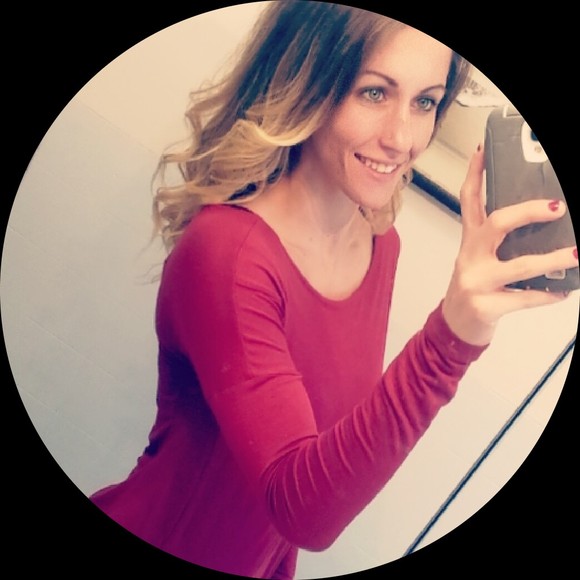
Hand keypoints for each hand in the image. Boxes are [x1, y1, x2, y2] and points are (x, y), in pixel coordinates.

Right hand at [442, 145, 577, 345]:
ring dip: (554, 259)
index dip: (475, 174)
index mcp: (469, 241)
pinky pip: (524, 298)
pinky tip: (562, 291)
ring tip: (577, 254)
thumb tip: (544, 220)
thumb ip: (500, 242)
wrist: (454, 327)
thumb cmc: (474, 288)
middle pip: (496, 223)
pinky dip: (547, 295)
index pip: (469, 201)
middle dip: (528, 212)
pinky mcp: (486, 306)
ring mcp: (476, 282)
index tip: (484, 149)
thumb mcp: (479, 260)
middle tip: (558, 207)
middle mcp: (469, 257)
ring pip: (519, 266)